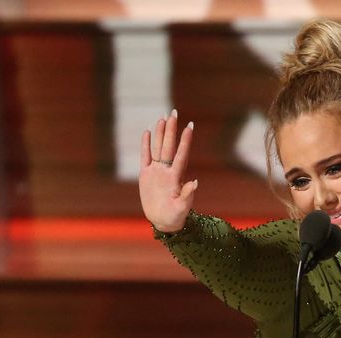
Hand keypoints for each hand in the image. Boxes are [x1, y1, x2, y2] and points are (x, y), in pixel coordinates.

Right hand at [139, 110, 197, 232]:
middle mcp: (167, 170)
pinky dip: (146, 145)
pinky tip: (147, 132)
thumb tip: (194, 183)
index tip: (190, 126)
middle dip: (171, 129)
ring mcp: (156, 171)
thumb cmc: (176, 216)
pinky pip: (145, 157)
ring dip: (160, 133)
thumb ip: (188, 195)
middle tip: (174, 112)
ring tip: (162, 118)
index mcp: (176, 177)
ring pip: (158, 148)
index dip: (185, 141)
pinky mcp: (146, 175)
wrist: (163, 221)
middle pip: (169, 146)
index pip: (181, 154)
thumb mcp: (182, 207)